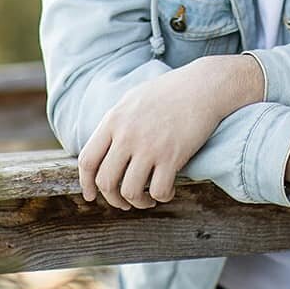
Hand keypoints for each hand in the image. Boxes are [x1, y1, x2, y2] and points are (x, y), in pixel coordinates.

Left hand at [78, 54, 262, 209]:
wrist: (204, 85)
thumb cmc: (171, 91)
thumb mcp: (134, 99)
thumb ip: (116, 122)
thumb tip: (103, 147)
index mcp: (114, 120)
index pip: (88, 159)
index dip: (85, 183)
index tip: (90, 195)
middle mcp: (127, 134)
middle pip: (106, 181)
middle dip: (113, 199)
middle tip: (124, 202)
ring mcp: (149, 146)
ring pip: (129, 191)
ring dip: (137, 203)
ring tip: (147, 200)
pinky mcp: (172, 155)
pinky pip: (158, 191)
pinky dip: (162, 197)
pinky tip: (168, 191)